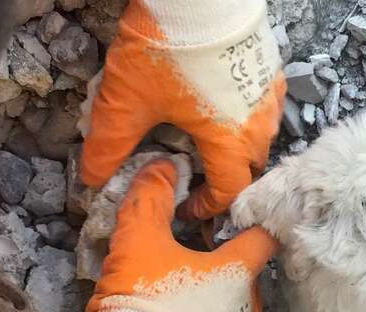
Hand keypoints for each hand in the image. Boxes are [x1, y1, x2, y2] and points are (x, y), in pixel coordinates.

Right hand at [62, 159, 276, 311]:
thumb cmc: (144, 300)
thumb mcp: (138, 241)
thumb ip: (150, 199)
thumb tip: (163, 164)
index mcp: (238, 268)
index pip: (263, 236)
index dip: (253, 223)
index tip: (238, 220)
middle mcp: (252, 301)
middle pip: (248, 274)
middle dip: (227, 267)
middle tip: (195, 265)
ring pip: (243, 309)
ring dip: (225, 302)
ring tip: (192, 302)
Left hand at [80, 0, 285, 220]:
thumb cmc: (167, 51)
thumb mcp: (126, 102)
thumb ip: (109, 146)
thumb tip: (94, 178)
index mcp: (230, 143)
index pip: (229, 192)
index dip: (207, 206)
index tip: (187, 206)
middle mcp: (259, 127)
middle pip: (249, 168)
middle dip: (225, 178)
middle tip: (197, 173)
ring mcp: (270, 98)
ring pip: (261, 138)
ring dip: (239, 146)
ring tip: (209, 136)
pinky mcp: (272, 72)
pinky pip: (265, 108)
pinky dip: (248, 116)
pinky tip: (224, 102)